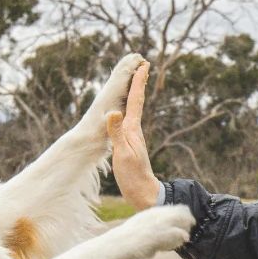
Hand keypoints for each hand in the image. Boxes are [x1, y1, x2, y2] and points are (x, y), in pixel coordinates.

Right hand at [106, 62, 159, 210]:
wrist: (143, 193)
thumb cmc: (133, 175)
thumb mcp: (122, 154)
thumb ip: (117, 133)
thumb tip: (114, 112)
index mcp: (133, 129)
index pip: (135, 101)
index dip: (138, 83)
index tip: (142, 65)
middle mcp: (134, 130)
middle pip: (136, 102)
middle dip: (138, 84)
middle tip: (141, 66)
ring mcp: (133, 137)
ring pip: (133, 110)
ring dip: (134, 95)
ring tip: (134, 83)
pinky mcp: (130, 145)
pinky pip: (128, 121)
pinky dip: (128, 110)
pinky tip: (125, 113)